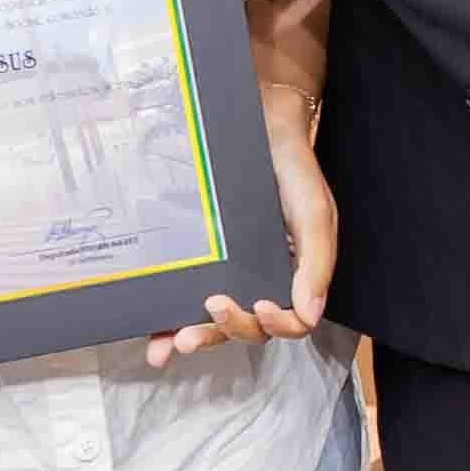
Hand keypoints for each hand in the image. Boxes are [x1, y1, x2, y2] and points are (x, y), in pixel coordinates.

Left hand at [152, 92, 339, 365]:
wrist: (258, 125)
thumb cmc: (293, 168)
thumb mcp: (314, 212)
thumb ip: (316, 262)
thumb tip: (308, 314)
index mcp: (295, 274)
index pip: (290, 320)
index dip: (277, 325)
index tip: (261, 306)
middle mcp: (261, 278)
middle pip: (248, 327)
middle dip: (224, 333)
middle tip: (196, 332)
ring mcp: (229, 271)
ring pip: (215, 321)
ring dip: (195, 337)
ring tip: (171, 345)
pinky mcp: (200, 260)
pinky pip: (186, 296)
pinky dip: (170, 320)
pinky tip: (153, 334)